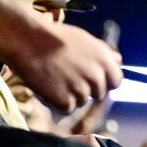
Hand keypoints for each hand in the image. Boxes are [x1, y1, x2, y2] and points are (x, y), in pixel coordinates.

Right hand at [0, 0, 122, 111]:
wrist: (28, 41)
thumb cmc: (54, 37)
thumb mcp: (84, 39)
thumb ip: (103, 52)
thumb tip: (118, 61)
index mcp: (104, 60)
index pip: (116, 81)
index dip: (104, 81)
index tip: (92, 79)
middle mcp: (96, 76)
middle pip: (99, 94)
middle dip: (86, 88)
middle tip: (67, 76)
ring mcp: (81, 90)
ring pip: (81, 101)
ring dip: (69, 94)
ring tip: (55, 77)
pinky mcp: (65, 101)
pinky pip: (66, 108)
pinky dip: (56, 101)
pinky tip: (48, 85)